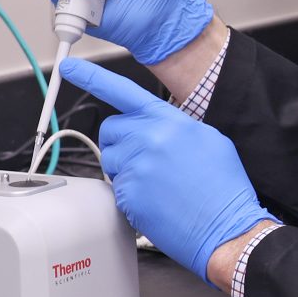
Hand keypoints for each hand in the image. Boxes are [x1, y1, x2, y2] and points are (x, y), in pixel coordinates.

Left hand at [56, 55, 276, 282]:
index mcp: (170, 121)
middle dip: (120, 143)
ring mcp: (137, 166)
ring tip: (155, 184)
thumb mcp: (209, 141)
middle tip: (143, 160)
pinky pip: (115, 189)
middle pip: (111, 130)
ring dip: (124, 171)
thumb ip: (176, 127)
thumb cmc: (223, 190)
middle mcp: (150, 138)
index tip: (70, 69)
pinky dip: (131, 196)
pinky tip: (155, 202)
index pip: (123, 91)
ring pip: (109, 161)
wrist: (227, 228)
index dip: (92, 77)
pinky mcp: (129, 194)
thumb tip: (158, 127)